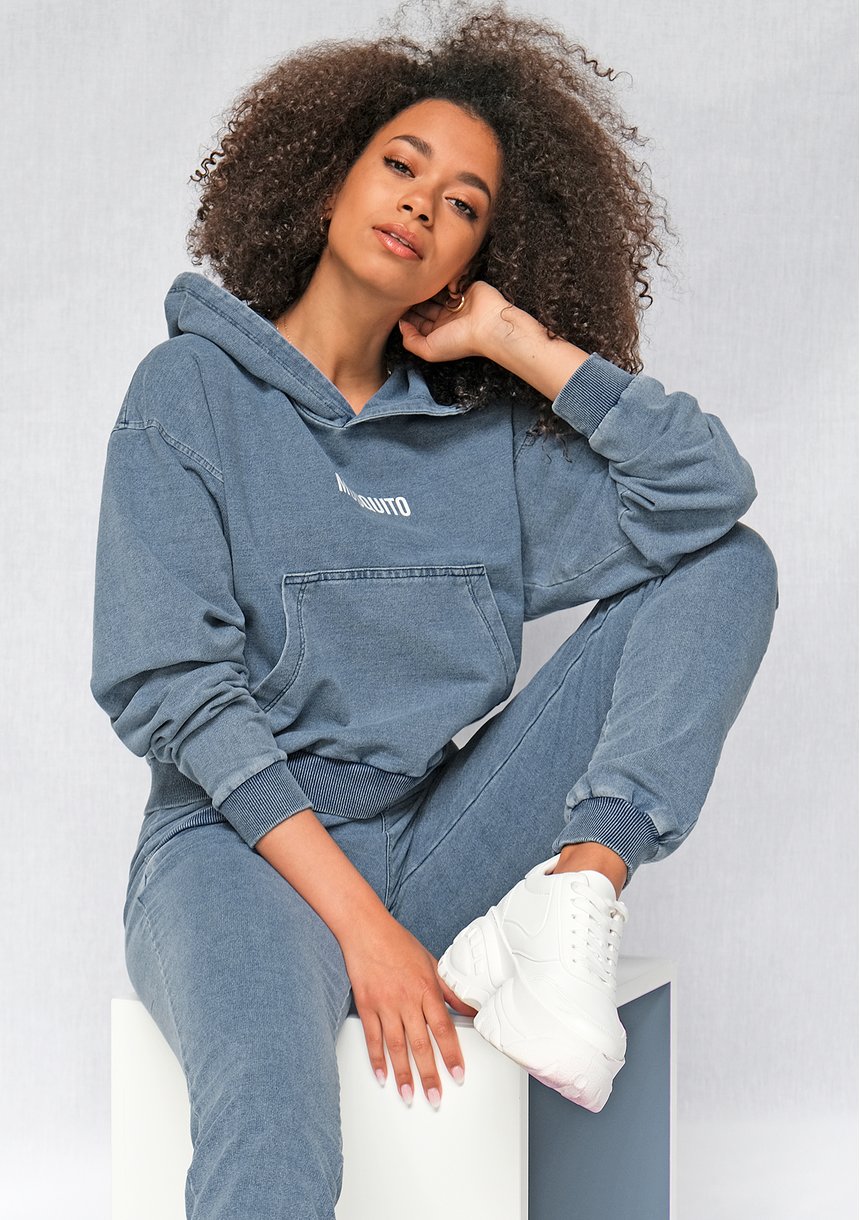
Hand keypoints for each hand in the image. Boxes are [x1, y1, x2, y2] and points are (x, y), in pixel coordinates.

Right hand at [339, 910, 478, 1106]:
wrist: (366, 929)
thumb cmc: (399, 944)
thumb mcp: (432, 962)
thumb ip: (449, 989)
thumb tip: (469, 1009)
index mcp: (426, 988)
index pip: (443, 1028)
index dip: (451, 1054)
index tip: (458, 1074)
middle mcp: (407, 999)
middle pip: (420, 1043)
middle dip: (429, 1074)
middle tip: (435, 1098)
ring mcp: (385, 1004)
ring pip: (396, 1045)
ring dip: (403, 1073)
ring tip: (409, 1095)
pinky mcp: (366, 1005)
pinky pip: (372, 1037)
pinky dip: (376, 1058)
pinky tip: (382, 1075)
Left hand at [397, 279, 517, 364]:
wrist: (488, 325)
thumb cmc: (461, 341)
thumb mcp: (428, 351)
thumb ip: (410, 341)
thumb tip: (402, 325)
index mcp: (438, 334)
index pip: (417, 322)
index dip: (405, 315)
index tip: (395, 305)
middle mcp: (446, 319)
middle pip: (424, 306)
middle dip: (413, 299)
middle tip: (403, 290)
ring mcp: (456, 304)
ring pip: (434, 293)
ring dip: (426, 288)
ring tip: (416, 282)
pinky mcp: (465, 289)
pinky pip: (448, 281)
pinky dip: (441, 280)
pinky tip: (433, 278)